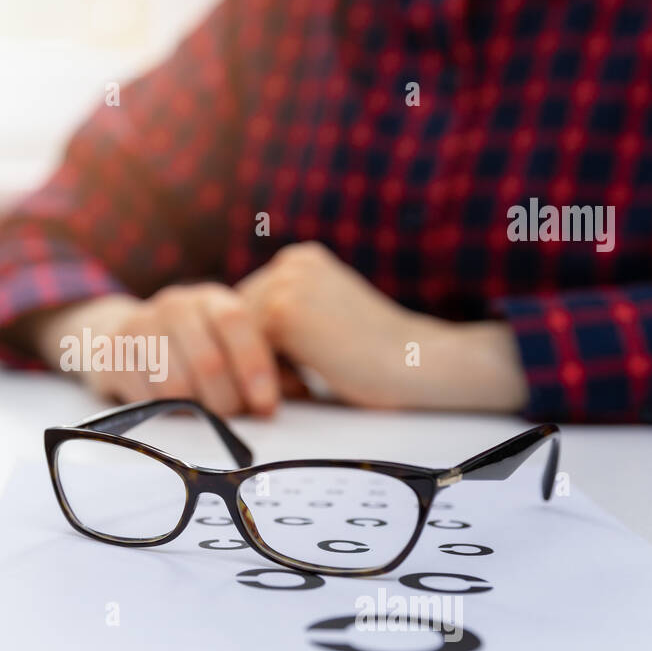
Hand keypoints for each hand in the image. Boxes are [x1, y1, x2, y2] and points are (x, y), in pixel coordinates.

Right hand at [29, 286, 279, 415]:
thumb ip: (269, 366)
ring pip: (175, 386)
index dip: (254, 366)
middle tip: (237, 424)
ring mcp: (139, 327)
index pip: (236, 322)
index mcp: (211, 298)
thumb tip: (305, 396)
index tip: (266, 407)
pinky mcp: (111, 354)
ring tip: (208, 423)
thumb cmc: (193, 349)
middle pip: (208, 362)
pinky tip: (175, 417)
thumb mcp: (230, 348)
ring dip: (197, 414)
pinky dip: (164, 416)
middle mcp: (174, 304)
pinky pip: (144, 398)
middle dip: (228, 403)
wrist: (119, 335)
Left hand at [238, 241, 528, 410]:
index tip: (287, 377)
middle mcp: (290, 262)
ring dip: (257, 369)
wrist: (420, 364)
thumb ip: (287, 322)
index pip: (247, 308)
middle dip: (253, 358)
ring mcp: (285, 282)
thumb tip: (231, 351)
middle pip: (235, 321)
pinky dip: (263, 378)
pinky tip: (303, 389)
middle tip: (290, 389)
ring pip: (236, 339)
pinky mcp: (282, 310)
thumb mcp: (325, 324)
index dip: (259, 348)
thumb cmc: (375, 360)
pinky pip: (244, 353)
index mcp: (301, 260)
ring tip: (300, 389)